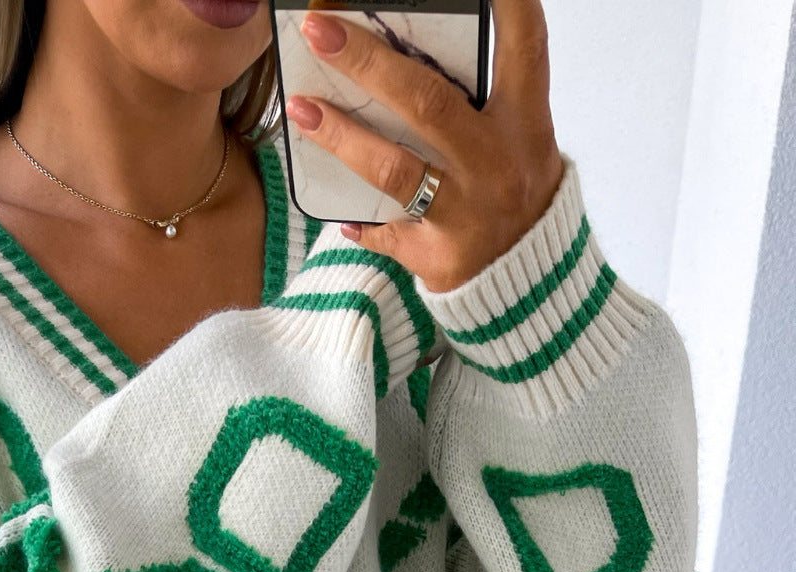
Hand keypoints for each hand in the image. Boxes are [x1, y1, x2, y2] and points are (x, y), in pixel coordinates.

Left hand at [284, 0, 565, 293]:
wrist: (533, 280)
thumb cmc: (514, 190)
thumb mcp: (517, 138)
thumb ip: (477, 101)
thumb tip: (402, 54)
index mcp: (525, 122)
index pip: (523, 46)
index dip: (505, 5)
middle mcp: (497, 163)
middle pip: (427, 102)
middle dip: (367, 62)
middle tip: (319, 29)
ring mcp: (466, 212)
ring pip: (394, 168)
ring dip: (342, 136)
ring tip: (302, 109)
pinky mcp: (438, 254)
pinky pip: (385, 231)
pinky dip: (359, 222)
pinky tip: (336, 211)